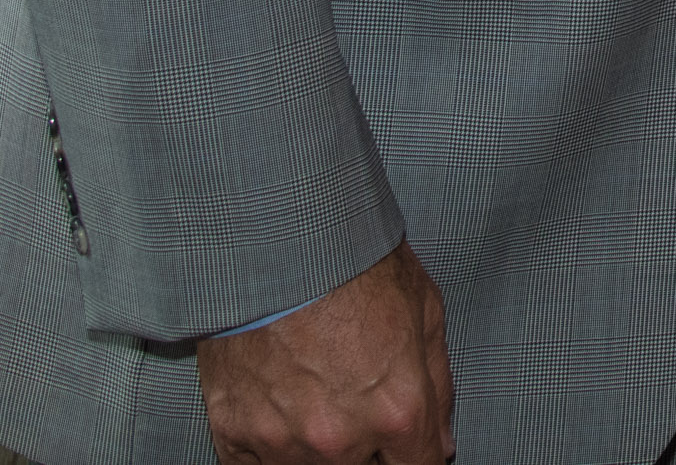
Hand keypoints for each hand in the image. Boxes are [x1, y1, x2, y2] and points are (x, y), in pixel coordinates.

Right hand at [199, 242, 452, 464]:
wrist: (275, 232)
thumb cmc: (353, 259)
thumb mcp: (424, 309)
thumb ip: (438, 387)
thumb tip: (441, 442)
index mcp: (399, 411)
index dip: (413, 454)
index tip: (402, 443)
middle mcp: (342, 439)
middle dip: (367, 449)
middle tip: (354, 402)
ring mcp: (283, 440)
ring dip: (316, 448)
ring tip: (314, 394)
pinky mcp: (234, 430)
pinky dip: (268, 447)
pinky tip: (278, 411)